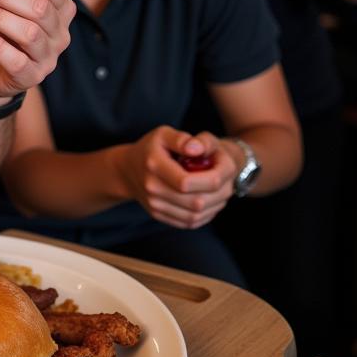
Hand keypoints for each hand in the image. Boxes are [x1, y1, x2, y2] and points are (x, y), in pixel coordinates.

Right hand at [117, 127, 236, 229]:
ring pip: (195, 215)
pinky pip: (190, 223)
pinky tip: (212, 201)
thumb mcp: (164, 134)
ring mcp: (155, 205)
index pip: (186, 182)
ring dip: (216, 205)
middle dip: (219, 193)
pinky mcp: (160, 216)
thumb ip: (182, 139)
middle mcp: (152, 189)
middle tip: (227, 181)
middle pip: (195, 202)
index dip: (211, 178)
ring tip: (222, 191)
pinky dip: (207, 214)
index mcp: (153, 165)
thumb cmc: (152, 149)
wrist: (128, 170)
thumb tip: (196, 149)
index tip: (221, 167)